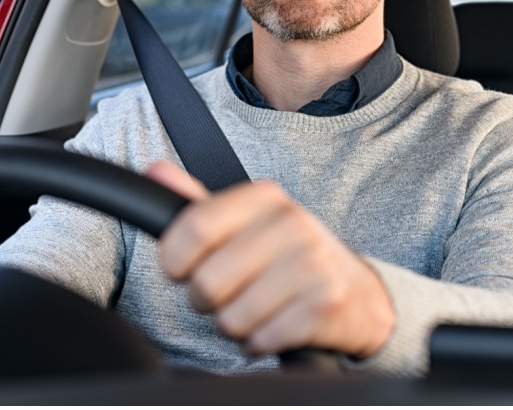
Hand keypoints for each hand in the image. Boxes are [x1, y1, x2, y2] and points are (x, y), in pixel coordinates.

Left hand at [145, 160, 395, 357]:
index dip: (173, 260)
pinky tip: (277, 322)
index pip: (192, 227)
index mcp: (266, 196)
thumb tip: (155, 169)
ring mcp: (311, 262)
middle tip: (230, 291)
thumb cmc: (288, 254)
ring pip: (230, 318)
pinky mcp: (323, 304)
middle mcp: (292, 222)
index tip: (182, 268)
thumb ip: (198, 201)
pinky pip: (259, 340)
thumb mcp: (247, 221)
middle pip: (206, 281)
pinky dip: (260, 341)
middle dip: (206, 300)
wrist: (357, 292)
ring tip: (258, 306)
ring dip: (235, 324)